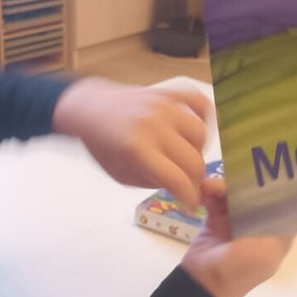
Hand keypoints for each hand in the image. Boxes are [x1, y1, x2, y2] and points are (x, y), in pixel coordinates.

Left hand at [52, 77, 209, 209]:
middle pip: (194, 161)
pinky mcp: (168, 92)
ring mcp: (163, 106)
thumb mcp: (122, 175)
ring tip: (186, 157)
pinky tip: (194, 132)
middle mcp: (154, 126)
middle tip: (189, 184)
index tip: (191, 204)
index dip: (189, 198)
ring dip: (198, 151)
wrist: (91, 108)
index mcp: (138, 150)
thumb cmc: (104, 145)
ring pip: (201, 134)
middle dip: (195, 180)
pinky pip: (199, 103)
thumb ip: (154, 181)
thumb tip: (184, 187)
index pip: (177, 180)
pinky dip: (204, 117)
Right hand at [181, 178, 293, 296]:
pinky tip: (204, 190)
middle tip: (238, 169)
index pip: (284, 208)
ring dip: (223, 188)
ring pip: (235, 197)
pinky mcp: (216, 222)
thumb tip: (285, 193)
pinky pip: (216, 201)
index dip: (280, 189)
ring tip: (211, 186)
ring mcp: (237, 224)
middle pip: (257, 197)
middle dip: (246, 183)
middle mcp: (259, 228)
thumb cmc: (239, 268)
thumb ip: (272, 219)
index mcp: (277, 238)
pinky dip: (210, 194)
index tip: (274, 169)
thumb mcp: (264, 246)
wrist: (202, 284)